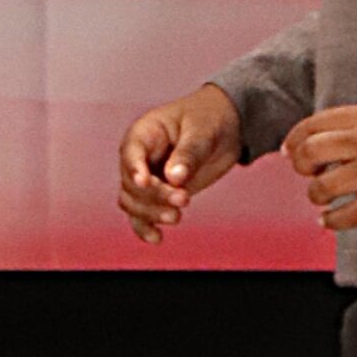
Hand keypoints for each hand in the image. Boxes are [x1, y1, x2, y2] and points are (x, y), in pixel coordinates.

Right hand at [117, 84, 242, 242]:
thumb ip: (188, 153)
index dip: (135, 169)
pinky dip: (146, 227)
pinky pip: (142, 215)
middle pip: (132, 184)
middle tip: (184, 198)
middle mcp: (139, 157)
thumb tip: (174, 177)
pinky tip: (157, 238)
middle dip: (154, 196)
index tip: (146, 183)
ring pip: (133, 203)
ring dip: (151, 213)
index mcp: (145, 133)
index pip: (131, 152)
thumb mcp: (203, 130)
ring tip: (177, 217)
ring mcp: (148, 178)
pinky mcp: (159, 196)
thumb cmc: (210, 118)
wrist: (225, 127)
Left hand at [283, 105, 356, 229]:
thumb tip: (301, 146)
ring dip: (315, 194)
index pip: (310, 126)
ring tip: (323, 195)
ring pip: (323, 188)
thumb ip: (343, 126)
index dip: (293, 141)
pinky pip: (345, 217)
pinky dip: (330, 221)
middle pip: (311, 154)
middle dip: (301, 166)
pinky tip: (328, 219)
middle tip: (309, 173)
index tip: (291, 153)